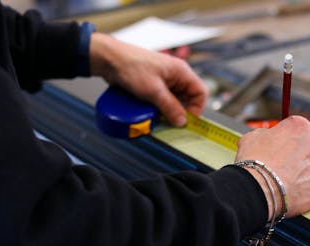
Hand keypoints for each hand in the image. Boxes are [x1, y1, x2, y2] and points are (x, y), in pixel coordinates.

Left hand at [89, 33, 207, 126]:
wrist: (109, 59)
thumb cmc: (132, 67)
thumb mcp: (154, 91)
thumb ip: (170, 107)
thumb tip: (182, 121)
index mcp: (181, 72)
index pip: (200, 93)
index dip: (196, 109)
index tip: (185, 120)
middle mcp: (176, 76)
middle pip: (188, 99)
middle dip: (180, 112)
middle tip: (170, 121)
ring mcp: (165, 81)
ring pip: (175, 101)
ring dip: (168, 111)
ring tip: (158, 117)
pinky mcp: (154, 85)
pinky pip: (163, 100)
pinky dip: (159, 108)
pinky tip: (151, 112)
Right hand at [235, 116, 309, 217]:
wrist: (259, 189)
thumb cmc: (256, 163)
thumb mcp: (252, 136)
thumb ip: (266, 134)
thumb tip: (268, 137)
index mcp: (300, 126)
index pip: (299, 128)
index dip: (289, 138)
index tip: (283, 145)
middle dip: (299, 154)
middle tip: (283, 164)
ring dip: (303, 170)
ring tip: (285, 179)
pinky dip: (305, 187)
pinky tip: (290, 189)